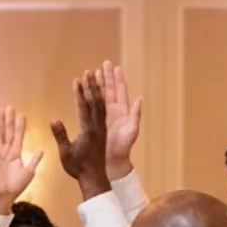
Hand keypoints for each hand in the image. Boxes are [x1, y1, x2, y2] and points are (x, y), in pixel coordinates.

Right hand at [0, 105, 41, 213]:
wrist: (3, 196)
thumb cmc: (16, 186)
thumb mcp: (28, 173)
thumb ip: (34, 161)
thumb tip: (42, 151)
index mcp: (17, 153)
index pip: (19, 136)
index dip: (20, 126)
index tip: (21, 115)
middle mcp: (7, 150)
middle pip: (8, 132)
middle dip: (9, 120)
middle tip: (9, 107)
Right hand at [50, 71, 108, 200]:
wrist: (94, 178)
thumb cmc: (78, 167)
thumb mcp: (66, 153)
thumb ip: (61, 135)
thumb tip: (53, 119)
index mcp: (88, 130)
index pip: (84, 107)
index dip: (80, 93)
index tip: (77, 80)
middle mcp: (97, 127)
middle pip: (95, 102)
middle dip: (92, 86)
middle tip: (88, 72)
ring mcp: (101, 128)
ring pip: (102, 105)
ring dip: (98, 91)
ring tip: (95, 78)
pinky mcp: (102, 131)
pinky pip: (103, 112)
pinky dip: (101, 100)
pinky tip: (99, 94)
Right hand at [99, 60, 141, 181]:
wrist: (113, 163)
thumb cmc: (123, 149)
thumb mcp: (132, 131)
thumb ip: (136, 115)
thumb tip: (140, 99)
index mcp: (122, 112)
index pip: (118, 92)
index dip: (116, 79)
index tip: (114, 67)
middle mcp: (114, 112)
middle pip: (110, 90)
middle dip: (107, 77)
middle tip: (104, 63)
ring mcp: (105, 117)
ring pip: (101, 97)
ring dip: (98, 84)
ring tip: (93, 72)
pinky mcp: (98, 123)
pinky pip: (94, 107)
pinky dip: (90, 97)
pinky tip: (86, 91)